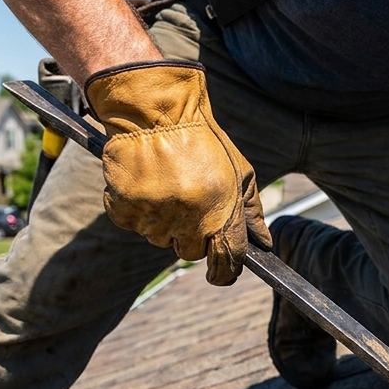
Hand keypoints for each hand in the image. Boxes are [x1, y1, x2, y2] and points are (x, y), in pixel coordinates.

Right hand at [85, 60, 269, 285]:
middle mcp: (188, 219)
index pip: (227, 260)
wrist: (157, 113)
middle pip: (190, 253)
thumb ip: (251, 211)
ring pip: (159, 239)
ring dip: (164, 222)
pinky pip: (132, 224)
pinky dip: (136, 210)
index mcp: (221, 212)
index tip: (223, 275)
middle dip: (193, 237)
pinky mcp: (124, 207)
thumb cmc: (203, 141)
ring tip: (167, 187)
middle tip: (190, 207)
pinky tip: (145, 185)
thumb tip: (263, 243)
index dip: (226, 272)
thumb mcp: (240, 171)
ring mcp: (154, 215)